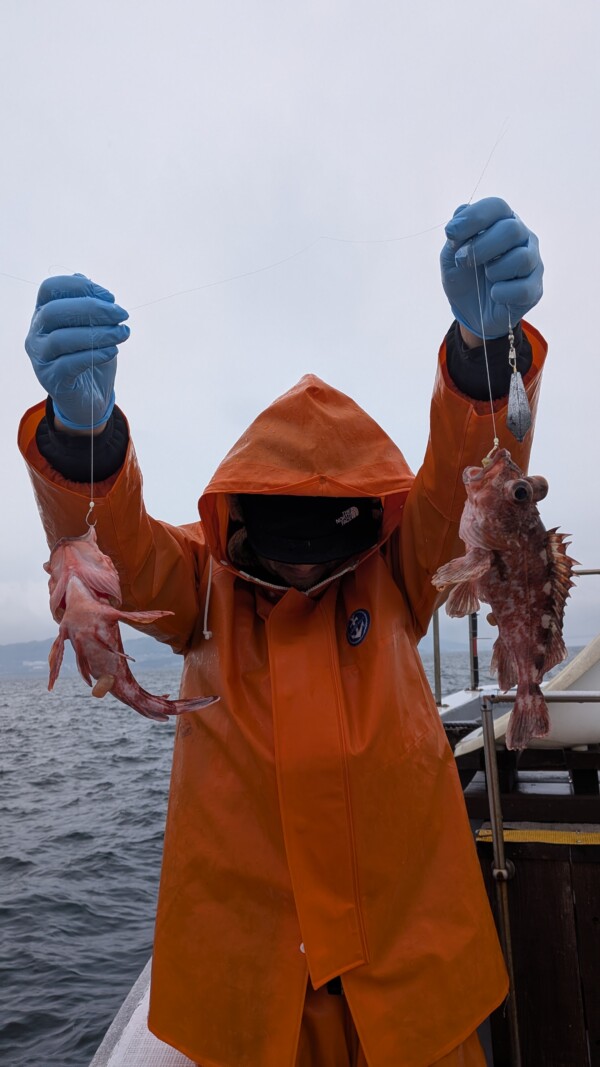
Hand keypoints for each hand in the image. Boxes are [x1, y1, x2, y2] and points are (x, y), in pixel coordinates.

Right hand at [25, 274, 129, 429]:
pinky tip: (113, 351)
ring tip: (123, 333)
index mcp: (44, 314)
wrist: (90, 397)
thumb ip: (88, 305)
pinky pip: (69, 364)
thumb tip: (82, 279)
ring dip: (97, 333)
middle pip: (54, 311)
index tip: (110, 297)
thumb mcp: (94, 328)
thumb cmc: (92, 357)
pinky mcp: (52, 380)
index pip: (50, 289)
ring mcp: (41, 358)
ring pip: (61, 339)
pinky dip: (94, 354)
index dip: (80, 288)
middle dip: (92, 309)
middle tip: (122, 314)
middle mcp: (37, 334)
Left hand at [440, 197, 542, 338]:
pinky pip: (523, 288)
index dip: (474, 217)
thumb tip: (461, 211)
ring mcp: (532, 262)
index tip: (451, 233)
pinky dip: (502, 293)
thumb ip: (456, 235)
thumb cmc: (464, 276)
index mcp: (503, 222)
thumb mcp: (451, 255)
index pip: (497, 207)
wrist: (470, 311)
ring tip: (486, 277)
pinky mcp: (534, 289)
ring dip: (494, 270)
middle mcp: (522, 238)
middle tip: (463, 260)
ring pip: (522, 258)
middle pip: (512, 230)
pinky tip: (494, 294)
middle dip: (481, 246)